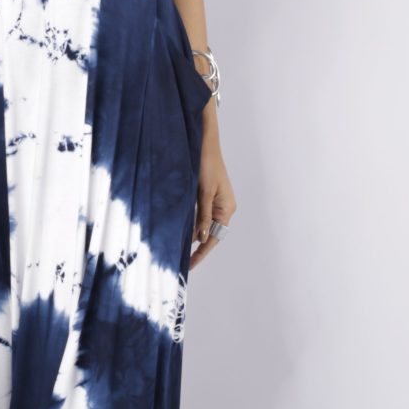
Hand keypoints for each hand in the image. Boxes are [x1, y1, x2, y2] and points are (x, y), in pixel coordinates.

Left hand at [189, 113, 234, 265]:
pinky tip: (183, 231)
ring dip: (194, 235)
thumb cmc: (207, 164)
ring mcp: (216, 202)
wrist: (204, 143)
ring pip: (204, 225)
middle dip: (198, 247)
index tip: (190, 264)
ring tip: (181, 251)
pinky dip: (193, 224)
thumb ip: (203, 215)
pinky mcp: (207, 196)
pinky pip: (200, 215)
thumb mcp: (204, 192)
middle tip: (183, 262)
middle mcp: (224, 207)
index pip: (215, 237)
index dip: (202, 252)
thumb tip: (201, 237)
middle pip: (211, 233)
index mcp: (227, 208)